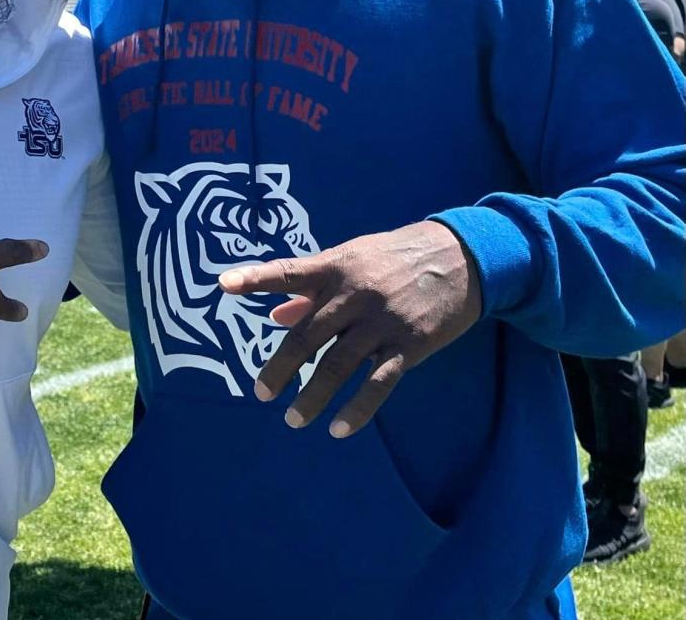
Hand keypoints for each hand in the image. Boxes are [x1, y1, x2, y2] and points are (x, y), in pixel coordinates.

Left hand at [218, 221, 481, 437]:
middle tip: (261, 393)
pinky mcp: (409, 344)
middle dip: (280, 366)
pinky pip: (378, 383)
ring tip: (293, 419)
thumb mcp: (352, 259)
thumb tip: (275, 315)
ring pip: (338, 364)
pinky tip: (339, 428)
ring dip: (313, 396)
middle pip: (307, 334)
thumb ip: (312, 288)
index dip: (255, 278)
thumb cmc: (395, 257)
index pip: (287, 272)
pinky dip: (358, 408)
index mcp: (335, 267)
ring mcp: (381, 320)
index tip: (224, 285)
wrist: (461, 257)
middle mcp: (354, 293)